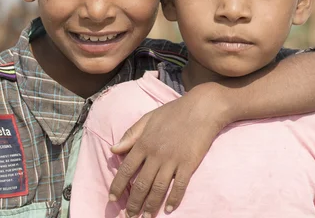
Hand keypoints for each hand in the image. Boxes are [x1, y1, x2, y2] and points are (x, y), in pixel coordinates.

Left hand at [109, 83, 230, 216]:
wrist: (202, 108)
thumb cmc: (174, 111)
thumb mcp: (148, 118)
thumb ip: (131, 134)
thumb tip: (114, 150)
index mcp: (143, 143)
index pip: (125, 169)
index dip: (118, 186)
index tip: (112, 199)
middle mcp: (156, 154)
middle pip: (141, 184)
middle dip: (133, 203)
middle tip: (129, 216)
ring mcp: (173, 160)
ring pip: (158, 189)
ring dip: (150, 206)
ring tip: (145, 217)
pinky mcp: (188, 164)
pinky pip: (179, 186)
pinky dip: (174, 199)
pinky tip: (169, 209)